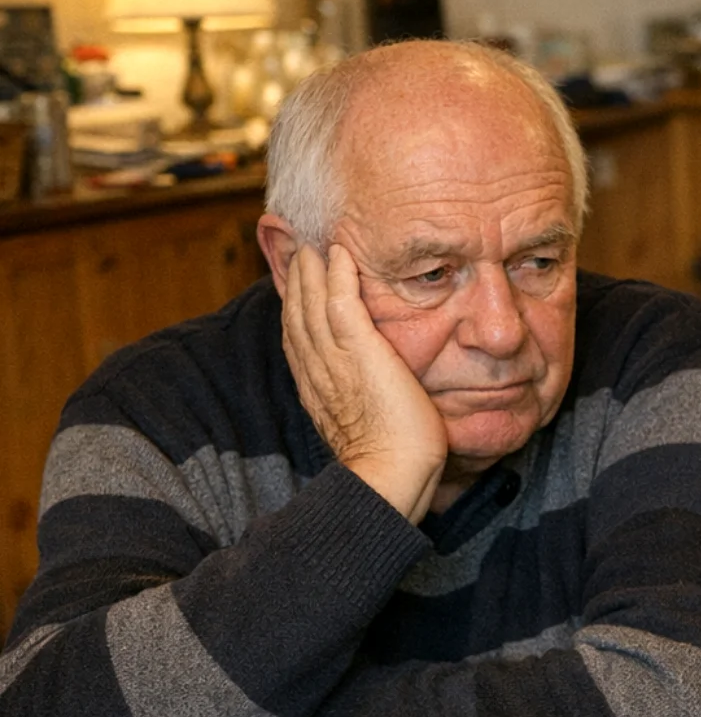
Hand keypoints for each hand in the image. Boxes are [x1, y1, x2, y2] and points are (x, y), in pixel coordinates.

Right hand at [282, 244, 445, 522]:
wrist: (392, 476)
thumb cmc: (391, 460)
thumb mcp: (365, 423)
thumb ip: (360, 400)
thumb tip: (371, 392)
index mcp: (316, 388)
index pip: (298, 336)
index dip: (294, 305)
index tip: (294, 279)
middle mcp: (317, 370)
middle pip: (296, 314)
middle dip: (293, 278)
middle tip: (292, 245)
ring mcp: (335, 360)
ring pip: (312, 304)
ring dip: (310, 269)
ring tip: (310, 240)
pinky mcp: (360, 353)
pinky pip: (341, 304)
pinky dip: (337, 276)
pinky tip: (340, 253)